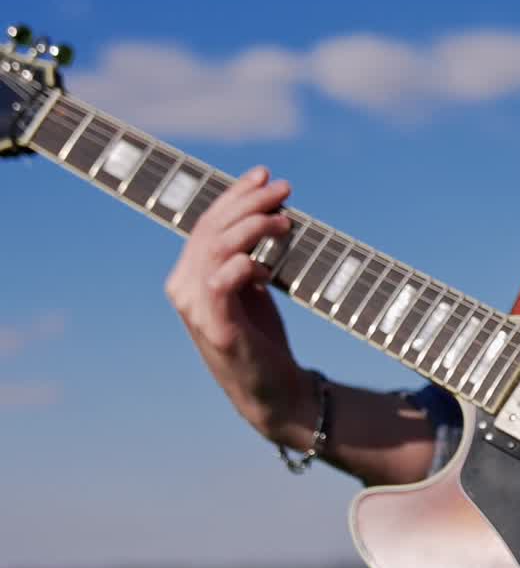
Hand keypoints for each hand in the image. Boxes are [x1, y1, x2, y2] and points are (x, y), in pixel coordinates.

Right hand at [164, 166, 310, 442]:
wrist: (273, 392)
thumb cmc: (263, 339)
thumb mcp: (251, 290)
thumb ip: (246, 256)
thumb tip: (264, 213)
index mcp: (188, 276)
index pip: (207, 223)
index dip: (236, 195)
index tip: (266, 175)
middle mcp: (184, 289)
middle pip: (211, 229)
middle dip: (249, 202)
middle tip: (285, 190)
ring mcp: (197, 310)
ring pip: (216, 248)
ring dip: (253, 227)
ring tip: (286, 221)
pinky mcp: (218, 329)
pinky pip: (221, 283)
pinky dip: (244, 265)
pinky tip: (267, 265)